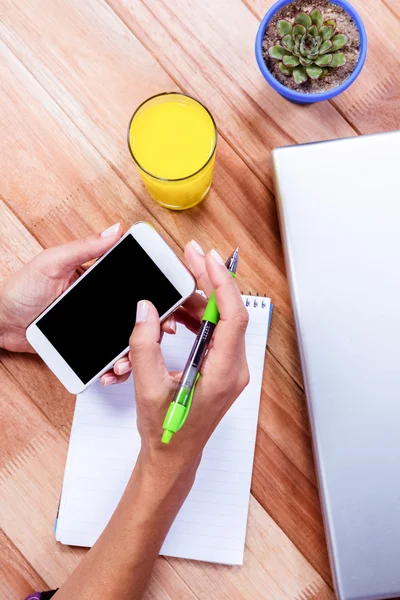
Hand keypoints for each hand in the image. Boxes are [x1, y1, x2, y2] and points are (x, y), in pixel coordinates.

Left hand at [0, 224, 176, 385]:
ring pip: (125, 339)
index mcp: (97, 278)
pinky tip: (114, 369)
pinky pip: (107, 357)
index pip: (134, 283)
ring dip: (135, 350)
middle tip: (163, 333)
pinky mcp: (86, 347)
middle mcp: (101, 303)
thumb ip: (84, 248)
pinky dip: (114, 365)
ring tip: (129, 358)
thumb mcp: (52, 263)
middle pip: (136, 315)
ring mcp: (95, 326)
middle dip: (153, 326)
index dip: (156, 292)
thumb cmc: (19, 288)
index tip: (172, 300)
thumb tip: (114, 230)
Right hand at [131, 241, 249, 473]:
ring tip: (175, 281)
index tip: (209, 259)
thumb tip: (145, 308)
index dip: (223, 284)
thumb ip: (144, 346)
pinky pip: (212, 332)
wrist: (174, 455)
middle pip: (228, 312)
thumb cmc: (167, 431)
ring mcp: (229, 367)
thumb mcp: (148, 388)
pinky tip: (176, 309)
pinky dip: (195, 316)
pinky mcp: (220, 366)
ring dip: (198, 299)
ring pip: (219, 320)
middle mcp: (233, 368)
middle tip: (190, 255)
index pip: (233, 318)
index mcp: (223, 374)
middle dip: (209, 280)